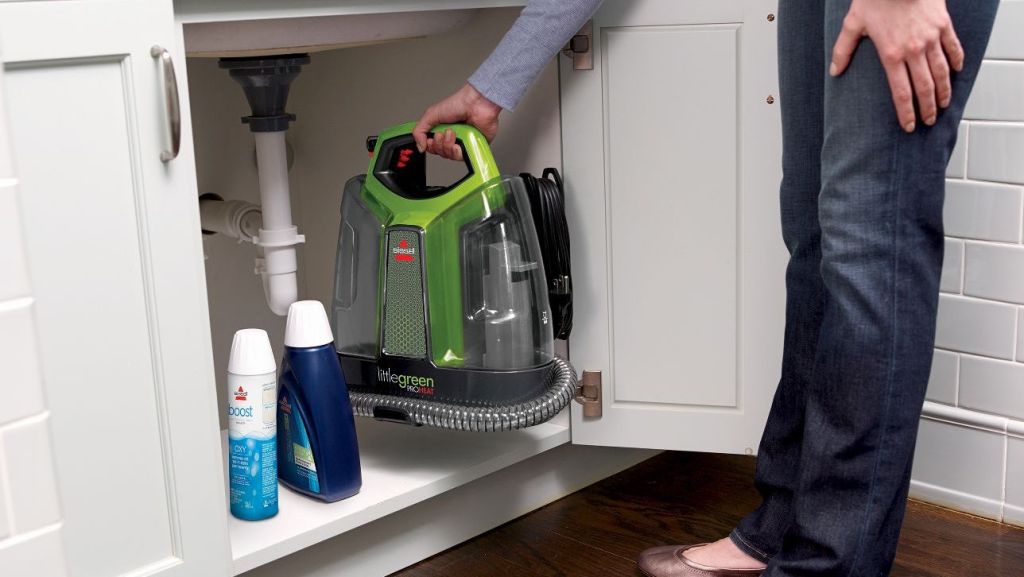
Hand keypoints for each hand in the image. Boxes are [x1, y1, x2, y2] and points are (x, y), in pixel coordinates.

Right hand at [413, 84, 501, 160]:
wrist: (476, 104)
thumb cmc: (458, 104)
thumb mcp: (431, 114)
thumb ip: (419, 131)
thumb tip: (419, 147)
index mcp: (441, 129)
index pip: (432, 146)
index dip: (430, 146)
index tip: (430, 139)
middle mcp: (452, 137)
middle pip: (440, 152)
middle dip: (439, 144)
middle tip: (442, 134)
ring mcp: (462, 142)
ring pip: (450, 156)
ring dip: (448, 146)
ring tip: (452, 133)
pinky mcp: (472, 147)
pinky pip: (461, 158)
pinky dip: (457, 152)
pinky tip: (458, 144)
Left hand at [831, 0, 964, 132]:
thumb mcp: (853, 23)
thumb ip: (843, 50)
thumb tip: (835, 71)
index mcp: (892, 54)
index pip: (902, 92)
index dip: (907, 112)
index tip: (909, 126)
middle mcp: (914, 50)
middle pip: (925, 88)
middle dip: (928, 108)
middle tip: (929, 121)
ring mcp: (932, 38)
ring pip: (942, 72)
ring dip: (944, 91)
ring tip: (944, 105)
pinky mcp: (943, 25)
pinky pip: (954, 48)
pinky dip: (957, 62)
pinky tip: (956, 74)